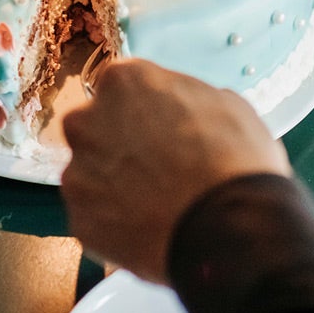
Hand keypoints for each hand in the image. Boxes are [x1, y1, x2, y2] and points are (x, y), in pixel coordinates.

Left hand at [60, 59, 291, 283]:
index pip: (122, 89)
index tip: (163, 132)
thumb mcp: (225, 105)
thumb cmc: (236, 162)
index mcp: (122, 81)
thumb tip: (184, 108)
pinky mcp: (77, 219)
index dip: (145, 113)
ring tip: (156, 206)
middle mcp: (86, 120)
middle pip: (94, 129)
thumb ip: (186, 98)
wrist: (230, 231)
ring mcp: (77, 172)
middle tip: (156, 170)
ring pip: (91, 176)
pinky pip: (94, 217)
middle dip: (117, 147)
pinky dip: (114, 224)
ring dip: (114, 187)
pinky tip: (148, 230)